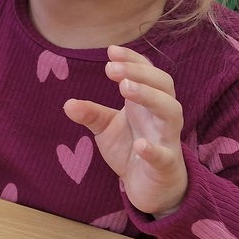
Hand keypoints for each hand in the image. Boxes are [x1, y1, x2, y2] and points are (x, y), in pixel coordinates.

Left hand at [63, 45, 187, 216]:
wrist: (151, 187)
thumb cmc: (132, 149)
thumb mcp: (106, 129)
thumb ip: (91, 114)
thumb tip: (68, 103)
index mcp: (147, 103)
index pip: (148, 72)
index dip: (133, 60)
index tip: (111, 51)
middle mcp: (161, 116)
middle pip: (163, 85)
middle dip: (139, 73)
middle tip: (112, 70)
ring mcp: (167, 139)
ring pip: (171, 112)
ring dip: (150, 97)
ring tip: (125, 89)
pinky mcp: (167, 166)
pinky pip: (165, 156)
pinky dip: (154, 150)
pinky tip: (140, 145)